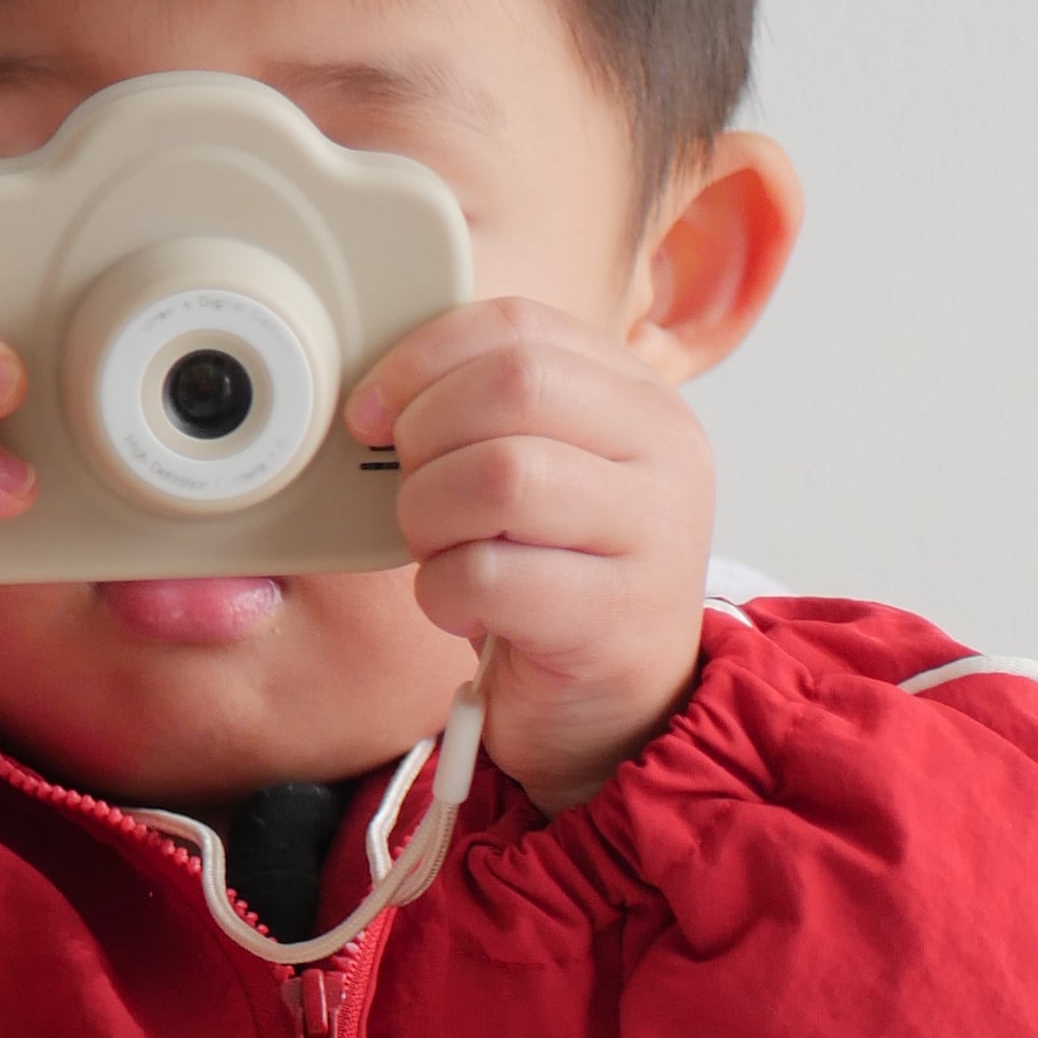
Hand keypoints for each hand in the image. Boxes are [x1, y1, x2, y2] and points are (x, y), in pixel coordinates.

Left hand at [345, 299, 715, 814]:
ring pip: (499, 475)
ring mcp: (654, 536)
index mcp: (641, 400)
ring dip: (430, 516)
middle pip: (512, 385)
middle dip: (427, 438)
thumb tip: (375, 392)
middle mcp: (664, 455)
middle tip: (416, 492)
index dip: (423, 359)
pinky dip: (443, 591)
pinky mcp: (616, 619)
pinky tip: (463, 608)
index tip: (373, 411)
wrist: (614, 711)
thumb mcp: (541, 473)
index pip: (520, 326)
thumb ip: (488, 414)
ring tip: (442, 550)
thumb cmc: (557, 581)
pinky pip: (488, 575)